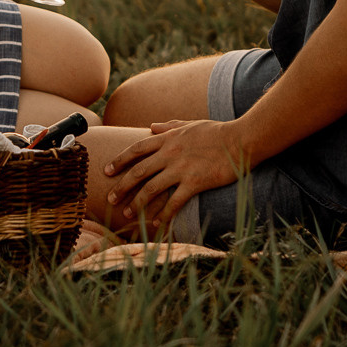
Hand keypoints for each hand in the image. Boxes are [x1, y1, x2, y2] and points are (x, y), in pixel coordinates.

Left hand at [101, 119, 246, 229]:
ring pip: (151, 188)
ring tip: (127, 213)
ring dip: (137, 202)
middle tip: (110, 198)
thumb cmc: (217, 132)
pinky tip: (156, 223)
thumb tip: (152, 126)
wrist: (240, 140)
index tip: (106, 171)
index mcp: (167, 138)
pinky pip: (174, 201)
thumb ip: (169, 126)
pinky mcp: (195, 182)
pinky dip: (163, 214)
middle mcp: (170, 153)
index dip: (119, 160)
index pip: (136, 150)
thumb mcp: (190, 124)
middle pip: (138, 171)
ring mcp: (181, 168)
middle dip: (121, 185)